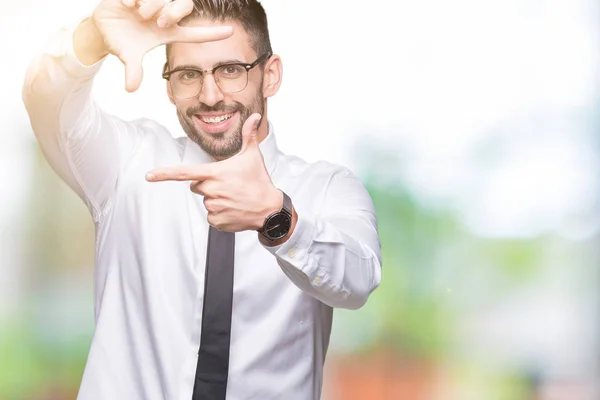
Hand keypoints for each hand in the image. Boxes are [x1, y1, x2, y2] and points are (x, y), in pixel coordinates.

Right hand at [89, 0, 232, 91]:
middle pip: (185, 6)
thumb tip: (131, 89)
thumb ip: (133, 71)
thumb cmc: (124, 41)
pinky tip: (126, 5)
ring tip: (137, 15)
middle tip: (160, 23)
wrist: (104, 27)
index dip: (212, 34)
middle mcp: (164, 15)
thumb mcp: (129, 56)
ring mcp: (152, 2)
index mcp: (168, 32)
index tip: (231, 32)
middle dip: (173, 13)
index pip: (195, 34)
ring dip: (150, 7)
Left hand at [145, 114, 282, 231]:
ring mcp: (214, 207)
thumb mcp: (253, 156)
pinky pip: (211, 217)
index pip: (185, 173)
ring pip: (206, 202)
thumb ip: (249, 135)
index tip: (149, 176)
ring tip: (234, 198)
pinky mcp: (217, 221)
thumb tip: (257, 116)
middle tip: (228, 184)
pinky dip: (220, 214)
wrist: (269, 209)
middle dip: (208, 185)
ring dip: (216, 199)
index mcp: (216, 174)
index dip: (165, 174)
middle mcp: (212, 191)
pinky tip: (233, 209)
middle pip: (197, 186)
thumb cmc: (259, 180)